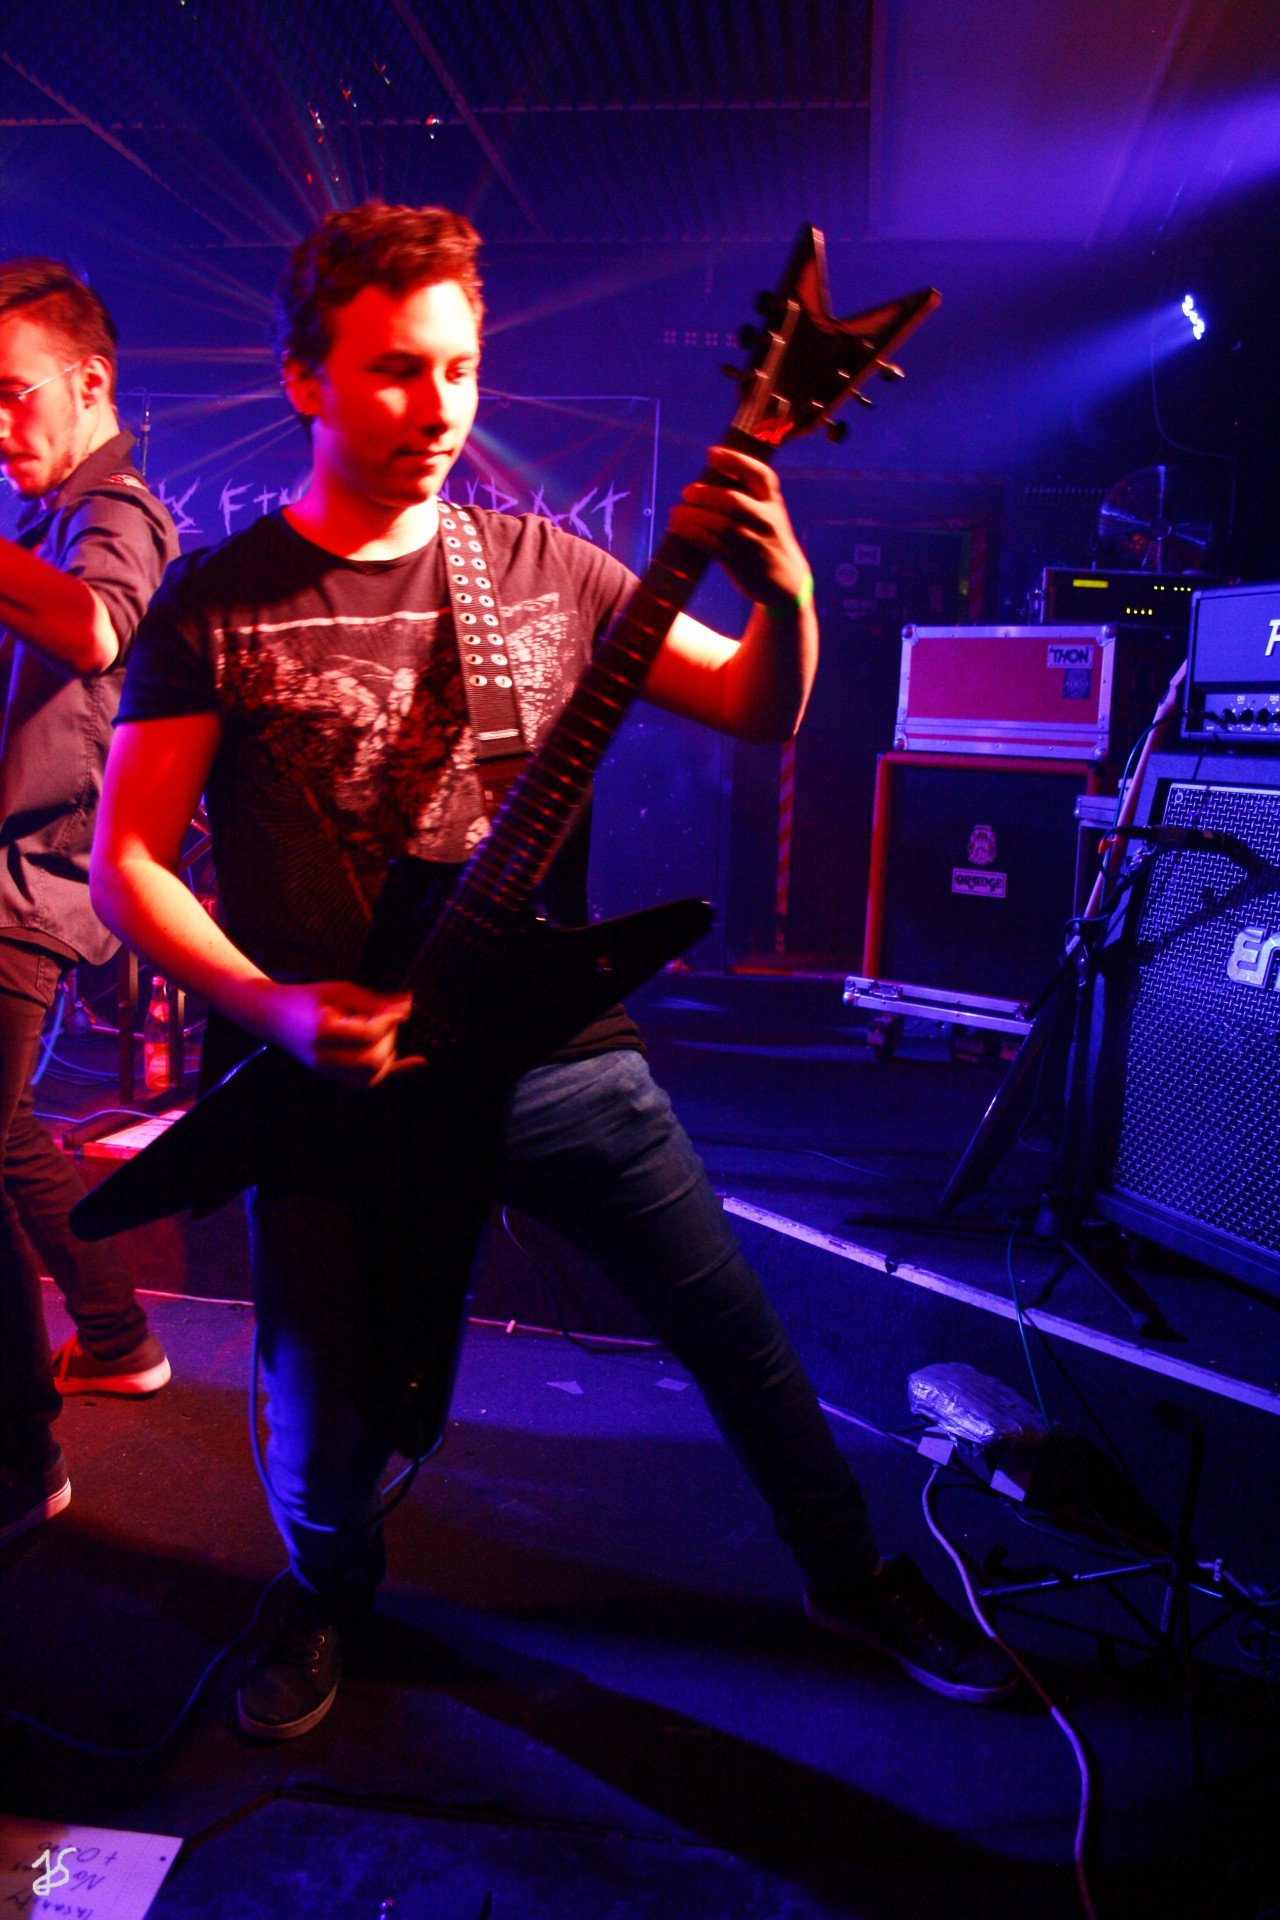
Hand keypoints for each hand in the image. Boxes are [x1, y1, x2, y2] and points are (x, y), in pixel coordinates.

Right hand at [253, 979, 423, 1086]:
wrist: (273, 1016)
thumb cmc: (308, 998)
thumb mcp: (339, 991)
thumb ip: (372, 1001)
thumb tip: (406, 1006)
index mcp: (322, 1031)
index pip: (367, 1035)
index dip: (390, 1021)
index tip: (400, 1009)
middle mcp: (322, 1056)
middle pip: (370, 1061)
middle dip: (389, 1040)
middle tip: (389, 1021)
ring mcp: (325, 1070)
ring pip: (370, 1078)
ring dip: (389, 1057)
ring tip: (386, 1035)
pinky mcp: (331, 1076)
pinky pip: (366, 1082)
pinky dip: (390, 1071)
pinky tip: (417, 1062)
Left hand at [667, 445, 811, 610]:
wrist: (786, 582)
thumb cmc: (768, 541)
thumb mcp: (767, 515)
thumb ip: (747, 497)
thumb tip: (706, 480)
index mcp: (773, 502)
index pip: (759, 474)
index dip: (735, 460)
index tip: (711, 454)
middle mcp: (767, 520)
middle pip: (733, 501)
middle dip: (706, 494)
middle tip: (686, 492)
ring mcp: (755, 543)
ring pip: (721, 525)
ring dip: (693, 516)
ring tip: (675, 512)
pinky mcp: (741, 563)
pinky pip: (713, 546)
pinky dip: (693, 535)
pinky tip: (679, 528)